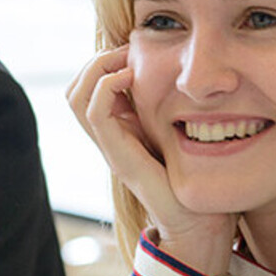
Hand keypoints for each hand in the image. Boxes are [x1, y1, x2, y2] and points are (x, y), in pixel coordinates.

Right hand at [67, 46, 237, 275]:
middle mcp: (111, 139)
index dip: (106, 60)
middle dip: (97, 59)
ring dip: (97, 67)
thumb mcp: (186, 136)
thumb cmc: (199, 184)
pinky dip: (107, 86)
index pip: (90, 87)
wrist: (200, 226)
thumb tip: (200, 80)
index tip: (137, 48)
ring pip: (76, 96)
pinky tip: (132, 78)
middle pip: (75, 88)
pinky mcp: (119, 157)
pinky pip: (94, 113)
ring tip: (127, 60)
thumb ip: (180, 113)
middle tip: (129, 50)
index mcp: (123, 131)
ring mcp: (111, 148)